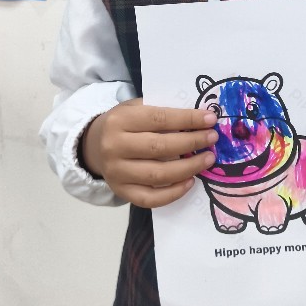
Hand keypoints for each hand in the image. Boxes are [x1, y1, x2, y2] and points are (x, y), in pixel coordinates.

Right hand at [80, 98, 217, 208]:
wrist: (93, 146)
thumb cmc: (124, 124)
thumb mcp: (136, 108)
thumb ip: (162, 110)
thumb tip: (199, 118)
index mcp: (119, 120)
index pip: (159, 119)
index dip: (187, 119)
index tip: (210, 119)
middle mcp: (114, 147)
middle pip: (160, 147)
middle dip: (192, 142)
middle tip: (212, 138)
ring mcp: (116, 172)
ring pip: (158, 174)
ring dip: (188, 168)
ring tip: (207, 159)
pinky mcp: (121, 191)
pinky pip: (151, 198)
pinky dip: (173, 193)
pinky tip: (190, 182)